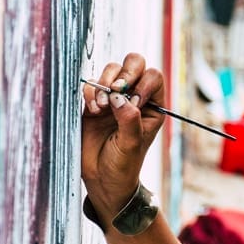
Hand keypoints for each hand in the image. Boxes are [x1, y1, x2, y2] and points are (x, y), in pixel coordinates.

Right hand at [80, 54, 165, 216]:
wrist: (102, 180)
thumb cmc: (123, 166)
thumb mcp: (131, 145)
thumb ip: (129, 119)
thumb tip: (119, 96)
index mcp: (152, 106)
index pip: (153, 77)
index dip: (143, 82)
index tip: (134, 102)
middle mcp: (134, 98)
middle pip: (134, 64)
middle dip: (125, 73)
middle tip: (116, 90)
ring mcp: (113, 98)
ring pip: (111, 69)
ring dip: (105, 82)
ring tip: (101, 107)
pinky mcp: (93, 103)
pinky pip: (91, 84)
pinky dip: (90, 92)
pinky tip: (92, 111)